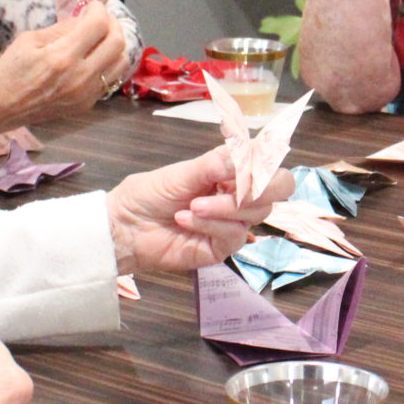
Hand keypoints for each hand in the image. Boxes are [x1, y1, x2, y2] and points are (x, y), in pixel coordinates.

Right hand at [0, 7, 128, 131]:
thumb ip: (62, 28)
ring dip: (115, 44)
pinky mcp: (86, 105)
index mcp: (62, 57)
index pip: (98, 25)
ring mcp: (86, 94)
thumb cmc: (8, 70)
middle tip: (99, 18)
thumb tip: (86, 17)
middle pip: (118, 42)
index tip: (92, 5)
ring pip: (121, 62)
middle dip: (112, 24)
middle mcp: (80, 77)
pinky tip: (94, 57)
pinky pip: (111, 79)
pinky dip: (108, 63)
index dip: (99, 9)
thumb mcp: (30, 40)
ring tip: (101, 37)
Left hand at [107, 146, 292, 274]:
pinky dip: (211, 223)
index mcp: (230, 171)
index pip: (269, 164)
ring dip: (225, 206)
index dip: (267, 162)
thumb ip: (217, 163)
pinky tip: (186, 219)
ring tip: (192, 206)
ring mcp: (233, 222)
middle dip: (259, 186)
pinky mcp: (223, 247)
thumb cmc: (149, 194)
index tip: (248, 162)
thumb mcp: (183, 171)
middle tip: (234, 186)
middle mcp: (237, 195)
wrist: (125, 226)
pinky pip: (235, 234)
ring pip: (257, 212)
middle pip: (278, 189)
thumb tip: (248, 156)